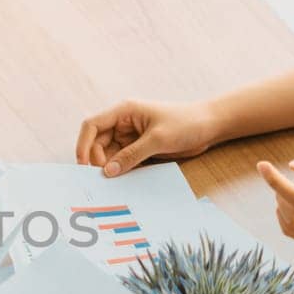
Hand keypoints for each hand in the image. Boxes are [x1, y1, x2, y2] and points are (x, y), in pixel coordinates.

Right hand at [76, 98, 219, 175]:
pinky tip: (124, 180)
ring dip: (109, 168)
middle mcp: (123, 123)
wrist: (209, 127)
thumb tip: (108, 172)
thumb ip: (132, 155)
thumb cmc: (186, 123)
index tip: (84, 165)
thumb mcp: (158, 139)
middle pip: (97, 143)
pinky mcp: (139, 149)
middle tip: (105, 179)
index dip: (83, 144)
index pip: (92, 125)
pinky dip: (121, 171)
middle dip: (98, 160)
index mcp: (124, 112)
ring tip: (114, 182)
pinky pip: (123, 161)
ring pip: (109, 154)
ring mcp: (130, 137)